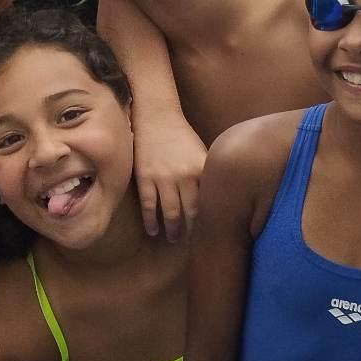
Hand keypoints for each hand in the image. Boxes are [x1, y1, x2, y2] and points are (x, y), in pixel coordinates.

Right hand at [132, 110, 205, 240]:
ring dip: (173, 230)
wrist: (157, 116)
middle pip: (191, 212)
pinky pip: (149, 205)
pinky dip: (151, 221)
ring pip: (170, 212)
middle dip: (192, 231)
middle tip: (194, 244)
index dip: (211, 221)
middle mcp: (184, 176)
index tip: (213, 234)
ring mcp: (163, 178)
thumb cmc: (182, 135)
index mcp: (202, 169)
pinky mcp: (145, 177)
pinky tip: (153, 231)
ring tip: (174, 240)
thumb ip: (207, 175)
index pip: (210, 203)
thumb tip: (215, 200)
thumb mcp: (202, 152)